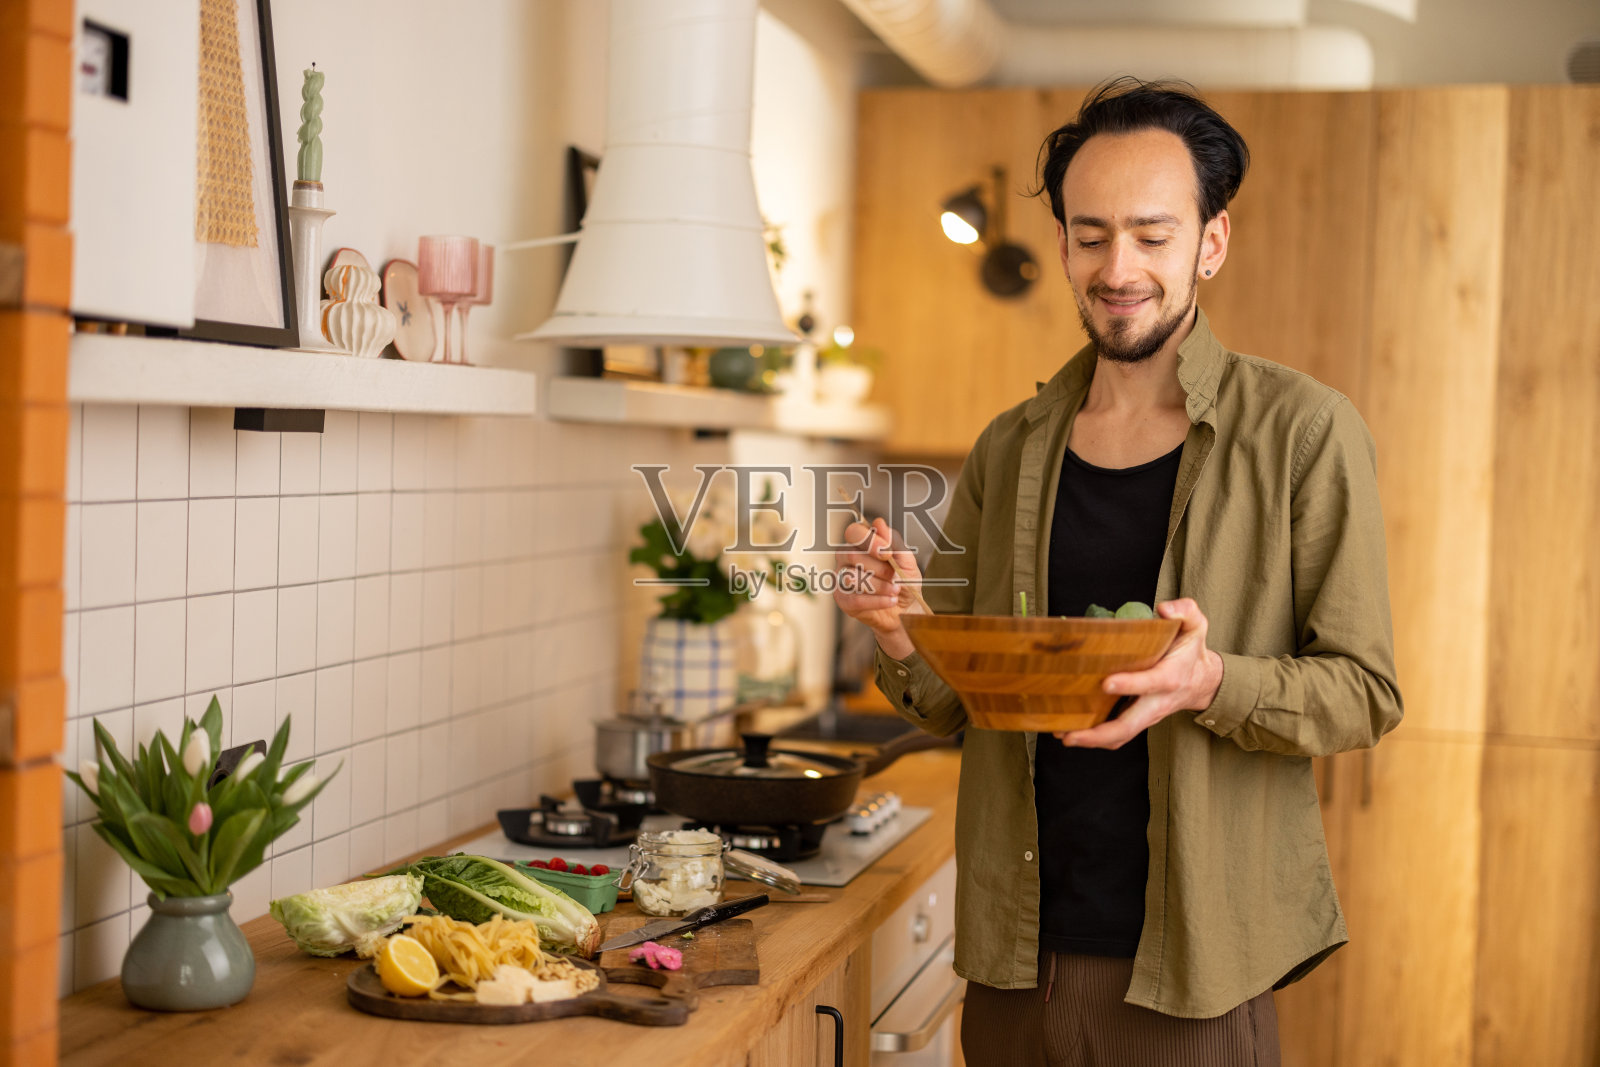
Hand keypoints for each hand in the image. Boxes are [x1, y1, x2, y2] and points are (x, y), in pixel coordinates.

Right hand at [833, 518, 925, 659]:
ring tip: (895, 590)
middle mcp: (846, 559)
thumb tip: (878, 523)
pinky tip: (890, 601)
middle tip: (894, 576)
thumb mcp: (906, 560)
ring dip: (879, 586)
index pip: (853, 532)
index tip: (887, 552)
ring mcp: (842, 579)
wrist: (906, 609)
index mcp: (861, 544)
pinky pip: (855, 599)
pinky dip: (877, 601)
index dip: (868, 540)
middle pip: (851, 554)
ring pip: (852, 578)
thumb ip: (893, 541)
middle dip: (878, 567)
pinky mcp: (843, 600)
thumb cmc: (904, 581)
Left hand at [1054, 598, 1223, 748]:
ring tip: (1062, 735)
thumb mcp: (1196, 625)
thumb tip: (1163, 610)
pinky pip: (1117, 735)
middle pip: (1129, 725)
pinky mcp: (1138, 720)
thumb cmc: (1191, 650)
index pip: (1150, 683)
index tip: (1106, 683)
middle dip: (1099, 733)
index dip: (1129, 684)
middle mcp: (1157, 701)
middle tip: (1070, 733)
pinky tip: (1070, 732)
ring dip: (1091, 740)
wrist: (1202, 681)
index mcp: (1170, 676)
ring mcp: (1147, 715)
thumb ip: (1185, 611)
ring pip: (1121, 735)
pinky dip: (1095, 738)